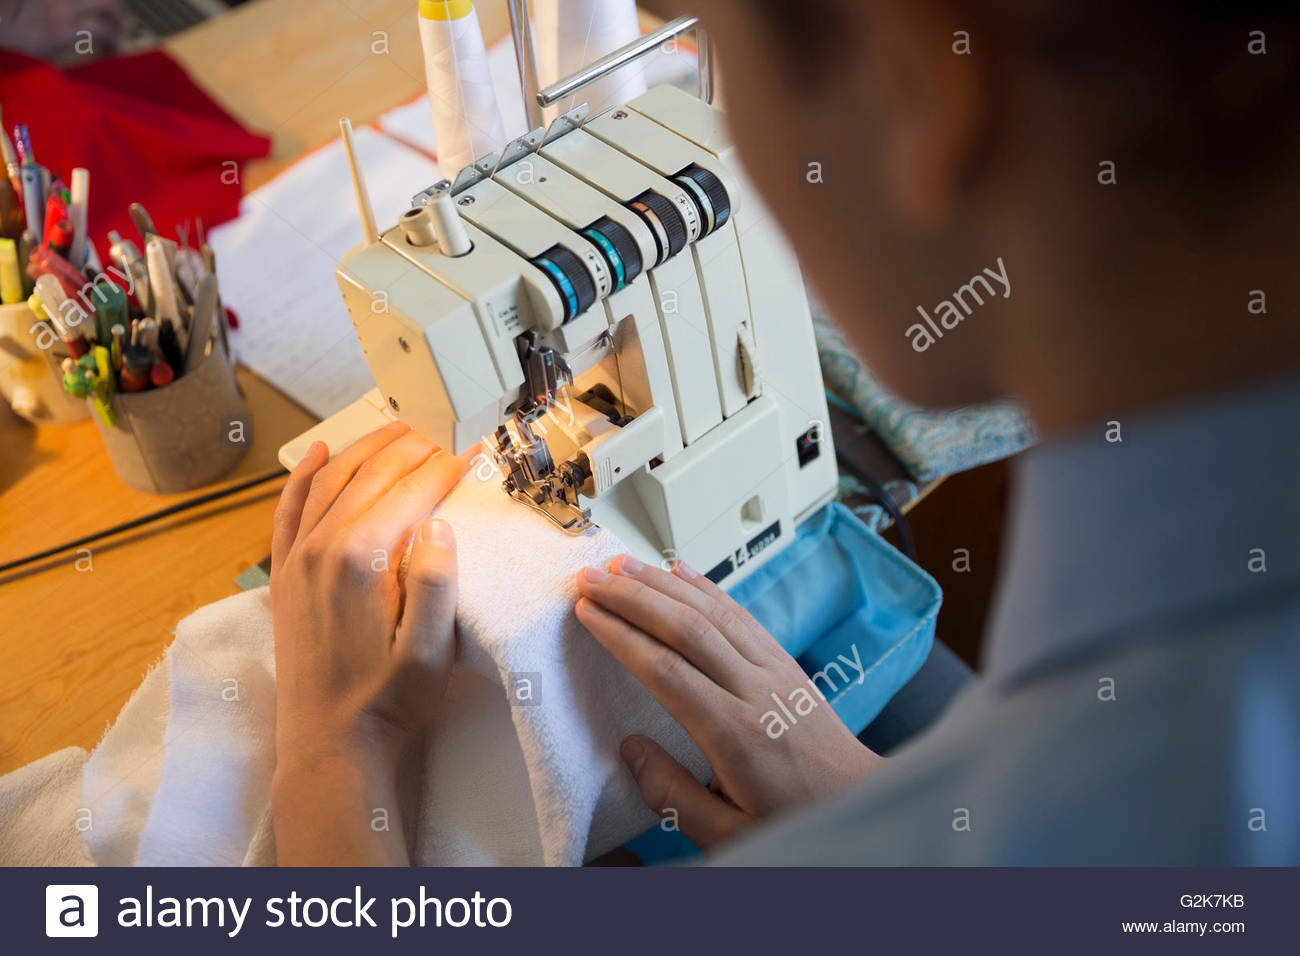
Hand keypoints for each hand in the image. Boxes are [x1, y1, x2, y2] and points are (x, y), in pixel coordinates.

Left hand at [268, 421, 468, 863]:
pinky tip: (318, 453)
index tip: (474, 455)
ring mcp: (297, 557)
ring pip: (330, 480)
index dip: (447, 468)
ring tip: (397, 432)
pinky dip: (303, 475)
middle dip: (411, 450)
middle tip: (442, 440)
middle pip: (371, 475)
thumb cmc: (387, 697)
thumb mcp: (431, 648)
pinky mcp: (284, 574)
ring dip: (365, 449)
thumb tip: (437, 523)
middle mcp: (322, 546)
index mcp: (362, 558)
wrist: (331, 740)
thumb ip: (436, 580)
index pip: (412, 491)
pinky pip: (289, 508)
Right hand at [575, 555, 881, 849]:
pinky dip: (707, 588)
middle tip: (590, 577)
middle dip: (632, 597)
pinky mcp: (786, 663)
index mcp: (736, 736)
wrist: (859, 804)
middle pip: (687, 628)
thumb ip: (672, 794)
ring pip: (713, 612)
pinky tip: (680, 571)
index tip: (587, 613)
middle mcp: (758, 692)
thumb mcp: (727, 834)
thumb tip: (631, 749)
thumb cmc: (795, 821)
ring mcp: (776, 671)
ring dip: (662, 583)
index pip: (666, 671)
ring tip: (621, 564)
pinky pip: (741, 615)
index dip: (621, 636)